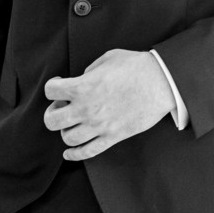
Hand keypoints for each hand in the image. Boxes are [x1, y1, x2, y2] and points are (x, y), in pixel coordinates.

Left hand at [43, 49, 175, 160]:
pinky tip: (69, 152)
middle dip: (52, 113)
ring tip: (73, 123)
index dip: (52, 86)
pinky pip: (87, 152)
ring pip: (67, 138)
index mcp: (83, 86)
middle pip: (52, 120)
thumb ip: (90, 69)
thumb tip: (83, 79)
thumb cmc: (138, 66)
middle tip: (62, 106)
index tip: (59, 84)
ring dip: (65, 131)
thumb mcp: (110, 57)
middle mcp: (86, 108)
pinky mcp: (113, 136)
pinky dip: (74, 155)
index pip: (50, 91)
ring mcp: (99, 125)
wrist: (163, 82)